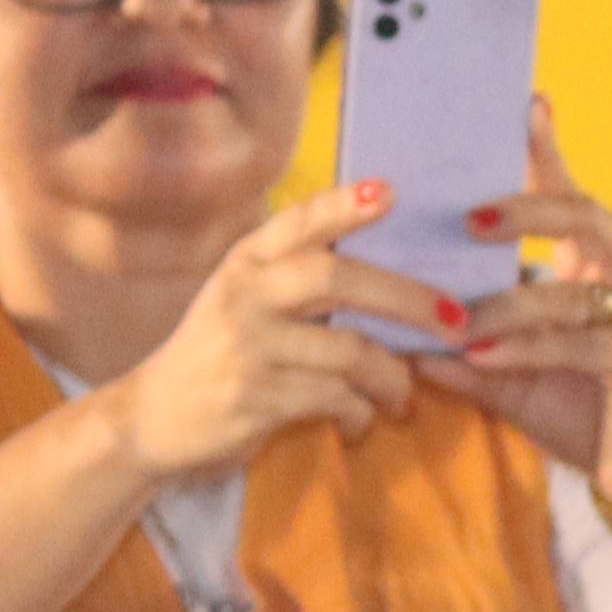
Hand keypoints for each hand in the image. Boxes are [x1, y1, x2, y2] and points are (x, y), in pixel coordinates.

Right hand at [95, 179, 446, 478]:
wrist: (153, 418)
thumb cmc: (224, 352)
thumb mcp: (249, 301)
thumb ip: (302, 278)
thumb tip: (402, 266)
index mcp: (247, 262)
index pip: (298, 222)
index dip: (344, 205)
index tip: (392, 192)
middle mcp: (245, 294)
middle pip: (338, 278)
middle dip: (409, 298)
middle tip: (457, 320)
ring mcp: (247, 345)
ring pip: (350, 351)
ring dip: (392, 377)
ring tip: (402, 394)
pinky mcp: (253, 396)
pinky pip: (335, 398)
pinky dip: (360, 412)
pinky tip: (360, 419)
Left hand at [436, 100, 611, 519]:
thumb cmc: (581, 407)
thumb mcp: (510, 368)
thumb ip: (462, 343)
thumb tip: (392, 327)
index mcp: (601, 262)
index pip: (570, 194)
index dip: (545, 151)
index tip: (523, 104)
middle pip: (583, 217)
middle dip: (526, 210)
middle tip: (468, 217)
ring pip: (573, 288)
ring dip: (508, 305)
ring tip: (457, 322)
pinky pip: (575, 343)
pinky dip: (522, 347)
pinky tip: (480, 356)